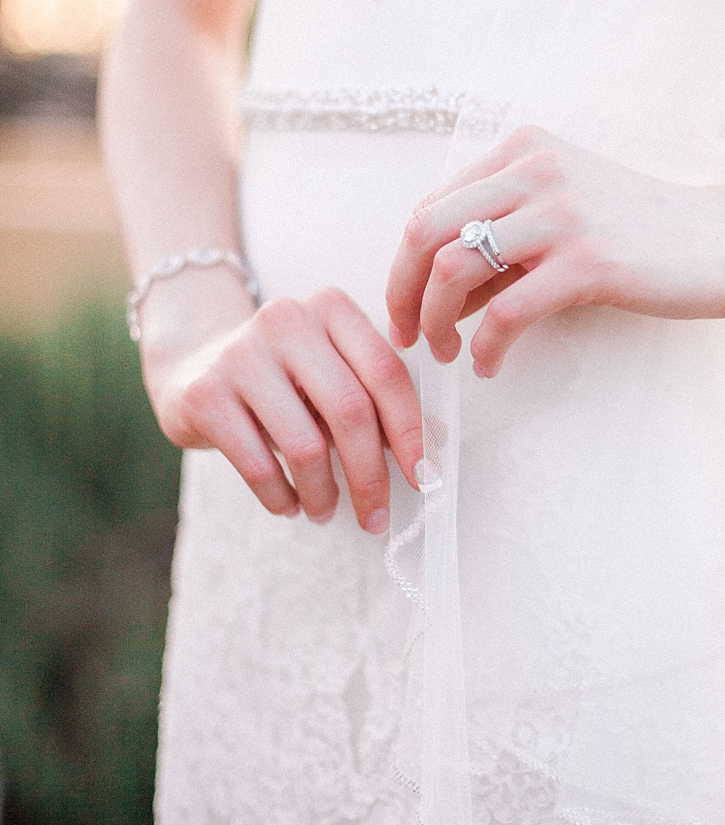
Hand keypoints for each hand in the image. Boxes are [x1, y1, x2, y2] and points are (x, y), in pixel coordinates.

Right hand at [145, 285, 422, 530]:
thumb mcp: (331, 374)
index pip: (386, 373)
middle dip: (370, 475)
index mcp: (331, 307)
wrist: (192, 363)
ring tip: (326, 510)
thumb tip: (432, 455)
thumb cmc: (283, 378)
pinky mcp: (205, 393)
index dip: (412, 432)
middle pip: (351, 410)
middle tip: (376, 516)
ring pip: (305, 444)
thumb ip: (378, 403)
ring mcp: (241, 354)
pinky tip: (289, 505)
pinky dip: (281, 497)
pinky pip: (258, 464)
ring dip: (324, 493)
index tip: (424, 479)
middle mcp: (286, 319)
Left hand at [386, 126, 724, 377]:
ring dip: (437, 322)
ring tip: (449, 353)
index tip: (406, 308)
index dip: (405, 265)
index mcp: (523, 151)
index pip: (431, 207)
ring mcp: (562, 213)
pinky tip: (491, 364)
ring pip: (454, 269)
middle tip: (411, 337)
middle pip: (426, 233)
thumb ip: (506, 235)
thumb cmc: (644, 232)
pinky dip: (486, 346)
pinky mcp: (588, 261)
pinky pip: (506, 311)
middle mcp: (535, 170)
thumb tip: (436, 291)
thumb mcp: (566, 210)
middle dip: (403, 294)